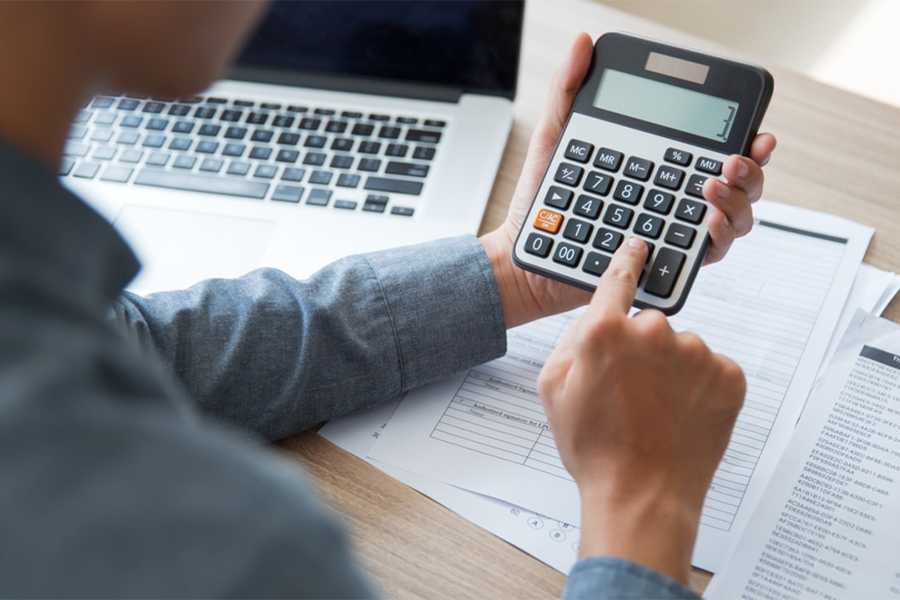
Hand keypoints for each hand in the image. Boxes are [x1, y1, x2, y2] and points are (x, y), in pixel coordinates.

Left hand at [480, 33, 776, 326]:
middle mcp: (675, 200)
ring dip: (737, 201)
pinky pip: (708, 253)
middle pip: (740, 185)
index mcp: (660, 168)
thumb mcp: (556, 137)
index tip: (756, 132)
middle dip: (751, 171)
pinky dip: (716, 237)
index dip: (746, 141)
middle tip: (733, 160)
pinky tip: (704, 220)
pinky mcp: (664, 263)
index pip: (713, 151)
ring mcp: (673, 232)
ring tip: (711, 186)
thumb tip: (582, 43)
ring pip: (735, 219)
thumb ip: (569, 90)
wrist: (527, 252)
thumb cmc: (542, 200)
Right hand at [537, 238, 745, 583]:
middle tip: (631, 393)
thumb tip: (596, 316)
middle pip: (649, 324)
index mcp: (606, 330)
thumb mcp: (553, 389)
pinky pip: (712, 369)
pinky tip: (681, 416)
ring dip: (672, 371)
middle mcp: (654, 332)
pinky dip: (700, 388)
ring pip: (682, 348)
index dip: (628, 261)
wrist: (642, 495)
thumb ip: (573, 340)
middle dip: (641, 350)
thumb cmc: (594, 447)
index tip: (638, 247)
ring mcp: (697, 354)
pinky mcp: (729, 376)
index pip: (619, 277)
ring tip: (656, 413)